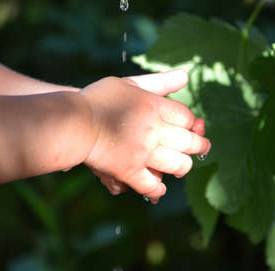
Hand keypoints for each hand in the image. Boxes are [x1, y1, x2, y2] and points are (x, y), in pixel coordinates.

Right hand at [81, 70, 210, 203]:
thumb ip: (158, 81)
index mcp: (154, 106)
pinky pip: (151, 185)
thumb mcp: (129, 83)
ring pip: (177, 165)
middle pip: (190, 142)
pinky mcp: (129, 171)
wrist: (72, 121)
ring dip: (182, 167)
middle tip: (202, 147)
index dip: (192, 123)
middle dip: (199, 146)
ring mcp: (143, 152)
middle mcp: (154, 130)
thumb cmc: (98, 99)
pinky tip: (158, 188)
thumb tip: (186, 75)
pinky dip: (157, 190)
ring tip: (181, 167)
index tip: (191, 126)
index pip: (186, 117)